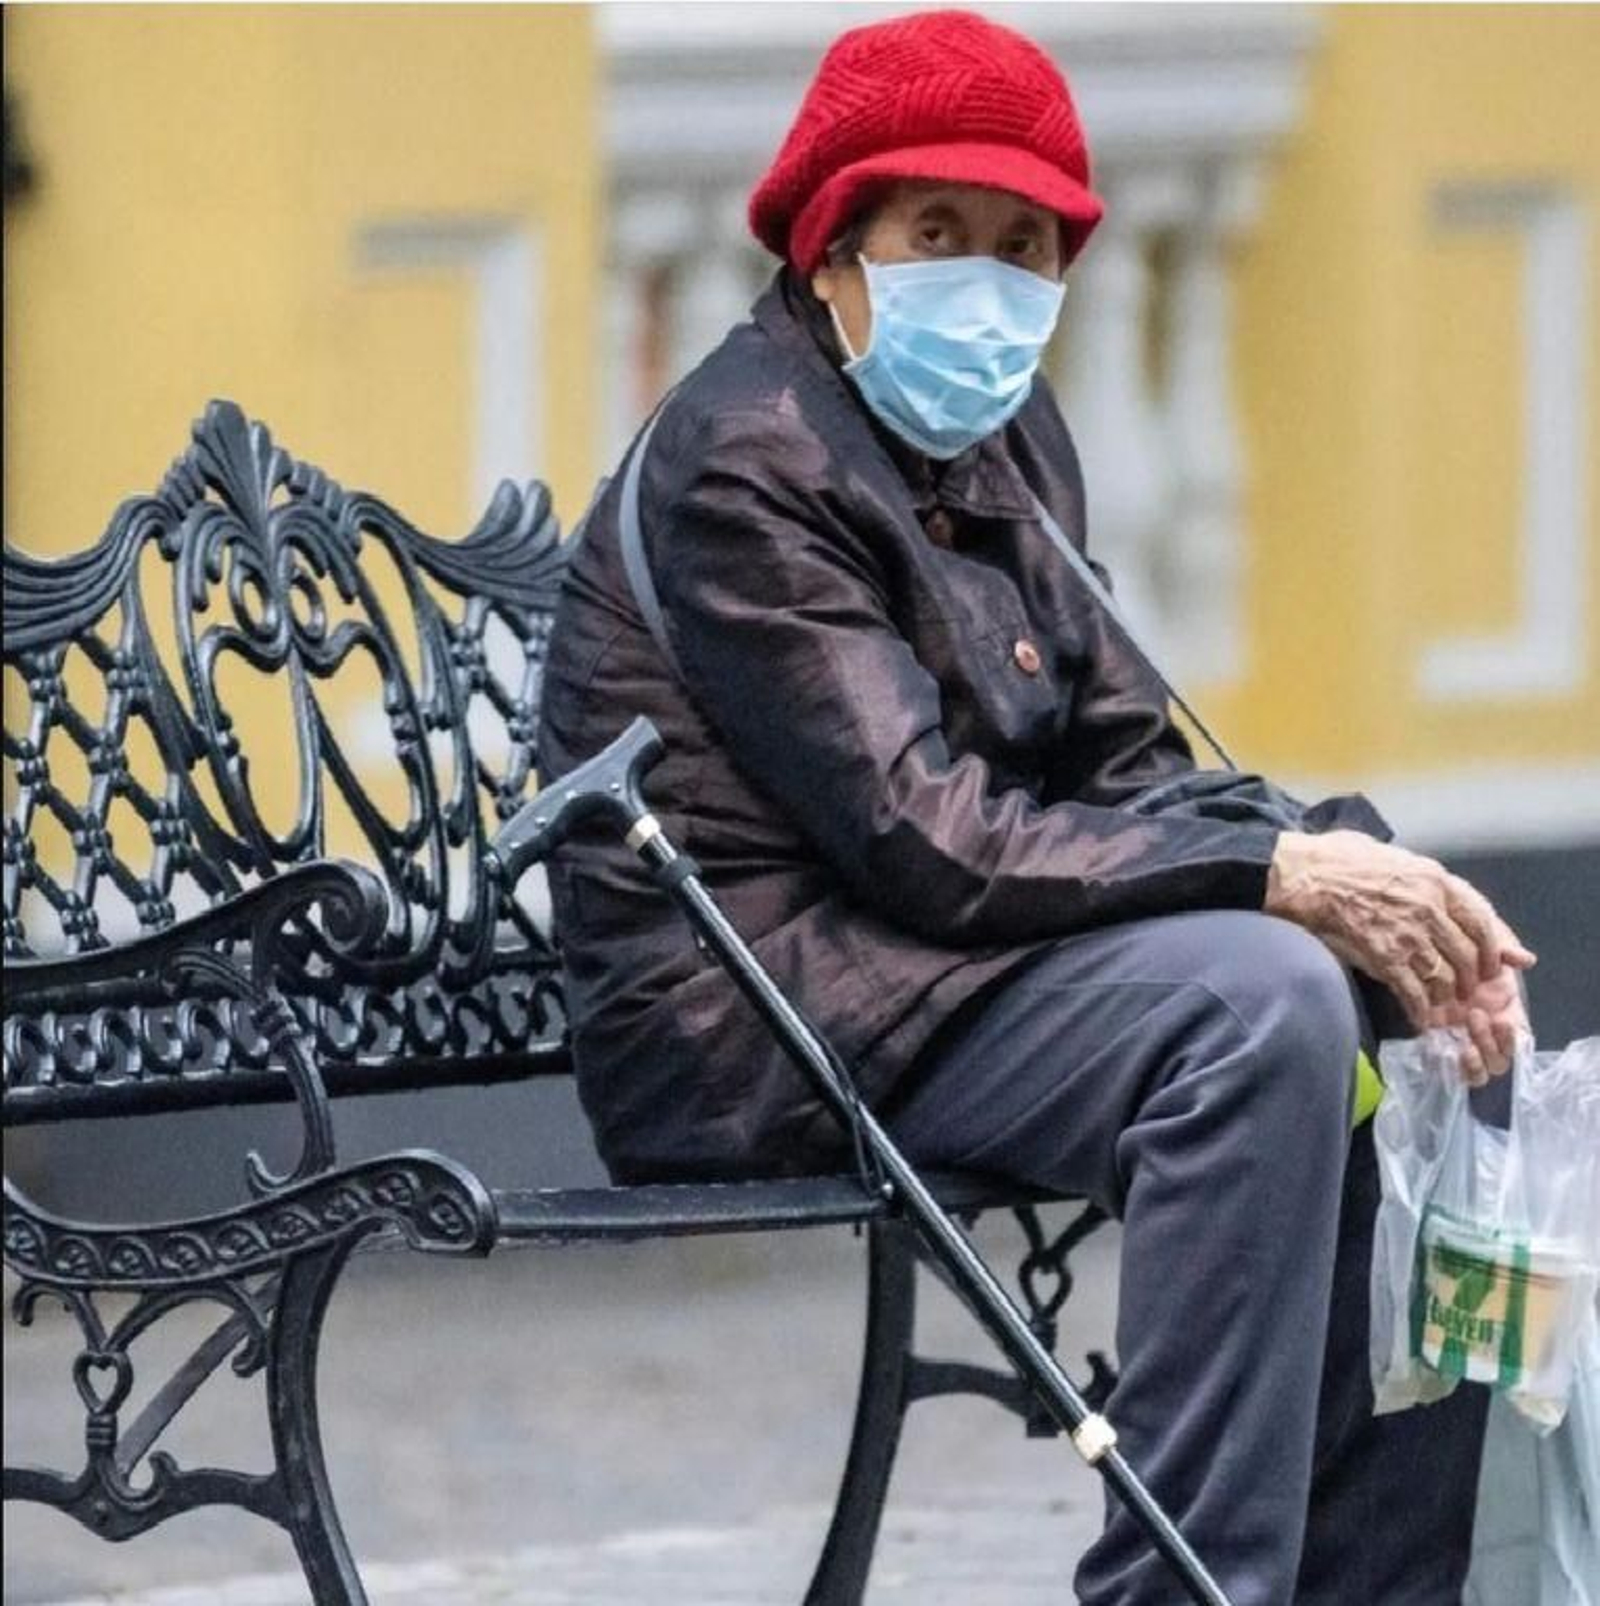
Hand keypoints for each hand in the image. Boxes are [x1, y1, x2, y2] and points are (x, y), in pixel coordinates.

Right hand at [1264, 831, 1535, 1029]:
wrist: (1300, 876)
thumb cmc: (1336, 857)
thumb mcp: (1389, 853)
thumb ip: (1419, 873)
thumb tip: (1435, 886)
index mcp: (1434, 879)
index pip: (1482, 917)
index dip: (1497, 945)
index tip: (1503, 962)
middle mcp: (1430, 909)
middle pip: (1469, 953)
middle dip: (1473, 977)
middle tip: (1469, 990)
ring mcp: (1408, 935)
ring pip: (1446, 977)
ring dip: (1448, 996)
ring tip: (1444, 1004)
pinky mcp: (1384, 958)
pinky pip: (1414, 993)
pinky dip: (1421, 1011)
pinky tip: (1420, 1019)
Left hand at [1425, 928, 1529, 1085]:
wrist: (1425, 944)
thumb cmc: (1460, 944)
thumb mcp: (1483, 942)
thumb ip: (1504, 951)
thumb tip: (1528, 960)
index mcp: (1505, 1011)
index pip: (1518, 1039)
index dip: (1511, 1038)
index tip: (1501, 1020)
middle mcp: (1486, 1031)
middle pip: (1498, 1060)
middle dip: (1489, 1044)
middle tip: (1474, 1016)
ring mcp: (1461, 1039)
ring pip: (1477, 1070)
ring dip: (1475, 1062)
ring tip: (1463, 1044)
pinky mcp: (1435, 1040)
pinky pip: (1446, 1066)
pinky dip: (1448, 1066)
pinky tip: (1439, 1050)